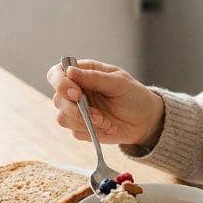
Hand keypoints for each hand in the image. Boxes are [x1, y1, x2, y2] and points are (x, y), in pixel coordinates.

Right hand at [46, 59, 164, 147]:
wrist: (145, 120)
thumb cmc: (133, 95)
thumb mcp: (119, 82)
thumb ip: (95, 77)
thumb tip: (70, 70)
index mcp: (82, 73)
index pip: (57, 74)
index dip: (60, 83)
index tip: (76, 93)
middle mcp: (75, 91)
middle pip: (58, 99)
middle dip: (75, 109)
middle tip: (97, 115)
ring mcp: (76, 110)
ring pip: (63, 118)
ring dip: (85, 122)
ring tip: (106, 122)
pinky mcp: (81, 128)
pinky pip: (76, 132)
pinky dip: (92, 131)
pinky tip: (108, 127)